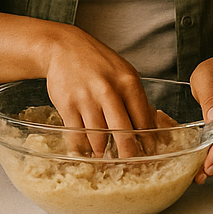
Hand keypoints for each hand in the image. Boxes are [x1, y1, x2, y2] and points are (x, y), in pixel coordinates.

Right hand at [41, 26, 155, 155]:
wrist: (63, 48)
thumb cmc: (97, 62)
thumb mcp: (123, 73)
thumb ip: (135, 98)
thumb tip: (149, 127)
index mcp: (128, 82)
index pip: (143, 119)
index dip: (147, 141)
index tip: (149, 153)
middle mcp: (108, 91)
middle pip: (123, 133)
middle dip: (128, 155)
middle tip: (130, 165)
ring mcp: (86, 99)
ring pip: (99, 139)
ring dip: (102, 152)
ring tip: (105, 157)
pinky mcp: (67, 105)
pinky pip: (77, 136)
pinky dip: (82, 148)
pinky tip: (86, 151)